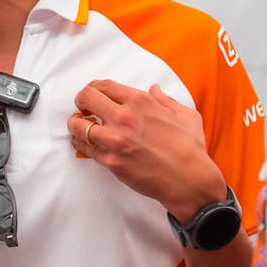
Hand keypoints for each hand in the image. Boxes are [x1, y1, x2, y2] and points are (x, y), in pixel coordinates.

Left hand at [70, 80, 225, 220]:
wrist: (188, 181)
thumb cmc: (190, 149)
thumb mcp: (186, 115)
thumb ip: (166, 100)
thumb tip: (155, 89)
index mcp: (140, 102)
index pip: (104, 86)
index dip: (94, 88)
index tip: (93, 94)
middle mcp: (124, 117)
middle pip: (86, 98)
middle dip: (81, 100)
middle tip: (83, 107)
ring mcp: (114, 140)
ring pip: (78, 125)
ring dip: (76, 124)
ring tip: (80, 126)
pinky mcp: (110, 161)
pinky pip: (86, 148)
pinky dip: (81, 144)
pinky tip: (83, 142)